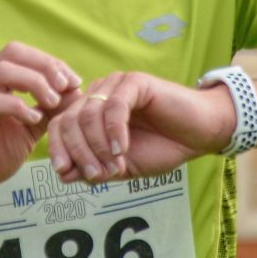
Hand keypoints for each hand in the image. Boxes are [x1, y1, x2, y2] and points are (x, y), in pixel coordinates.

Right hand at [0, 43, 78, 212]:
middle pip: (13, 52)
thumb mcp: (29, 130)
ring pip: (3, 70)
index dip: (51, 62)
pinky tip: (33, 120)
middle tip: (66, 86)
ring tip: (52, 102)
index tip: (74, 81)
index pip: (22, 53)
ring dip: (34, 82)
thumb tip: (76, 93)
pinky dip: (19, 106)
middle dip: (45, 65)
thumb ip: (49, 111)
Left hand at [46, 70, 236, 184]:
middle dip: (78, 152)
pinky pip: (114, 106)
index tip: (65, 173)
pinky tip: (122, 150)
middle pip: (69, 120)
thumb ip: (93, 168)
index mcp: (89, 112)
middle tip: (97, 175)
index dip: (57, 149)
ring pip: (88, 115)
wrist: (198, 135)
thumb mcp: (120, 166)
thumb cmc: (160, 148)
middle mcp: (98, 94)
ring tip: (115, 166)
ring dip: (98, 146)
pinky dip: (114, 132)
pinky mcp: (134, 82)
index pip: (58, 125)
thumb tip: (63, 174)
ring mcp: (115, 85)